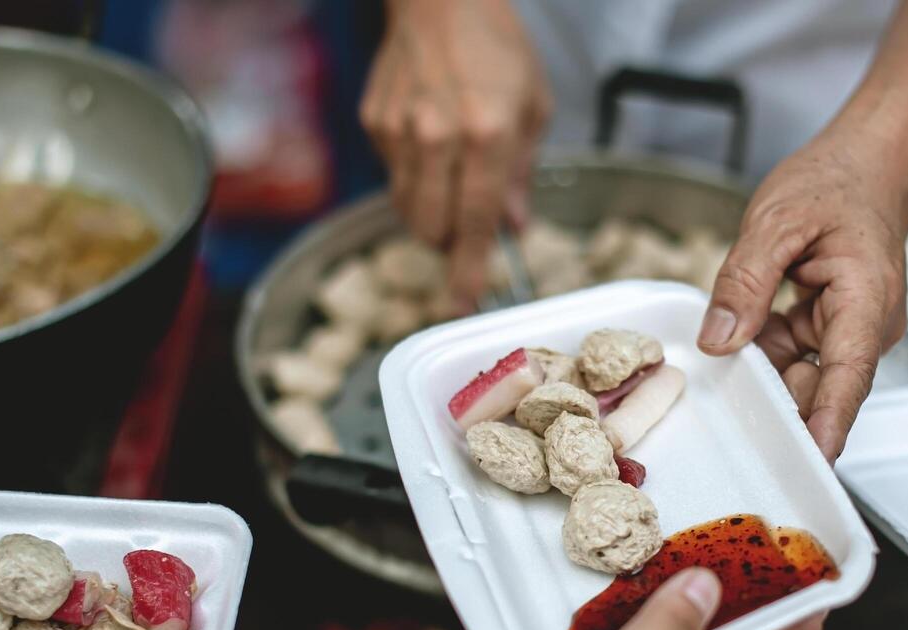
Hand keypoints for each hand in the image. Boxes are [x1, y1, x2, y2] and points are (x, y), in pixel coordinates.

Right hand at [360, 0, 549, 306]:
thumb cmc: (495, 46)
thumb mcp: (532, 106)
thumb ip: (520, 173)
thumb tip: (512, 227)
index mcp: (486, 134)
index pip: (475, 222)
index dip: (468, 270)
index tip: (463, 304)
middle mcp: (438, 137)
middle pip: (431, 229)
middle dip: (448, 242)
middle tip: (466, 226)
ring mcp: (399, 131)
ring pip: (407, 209)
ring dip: (429, 214)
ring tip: (450, 179)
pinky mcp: (375, 123)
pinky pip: (392, 175)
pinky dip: (413, 176)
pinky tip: (429, 142)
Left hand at [696, 130, 907, 460]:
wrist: (869, 164)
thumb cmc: (837, 183)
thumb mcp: (776, 221)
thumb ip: (744, 281)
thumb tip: (719, 339)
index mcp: (865, 299)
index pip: (848, 376)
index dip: (828, 424)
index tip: (811, 461)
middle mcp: (866, 326)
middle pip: (821, 388)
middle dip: (779, 407)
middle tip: (734, 427)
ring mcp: (850, 331)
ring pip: (803, 376)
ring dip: (766, 375)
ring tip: (731, 368)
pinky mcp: (830, 329)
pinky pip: (794, 356)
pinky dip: (766, 353)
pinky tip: (744, 337)